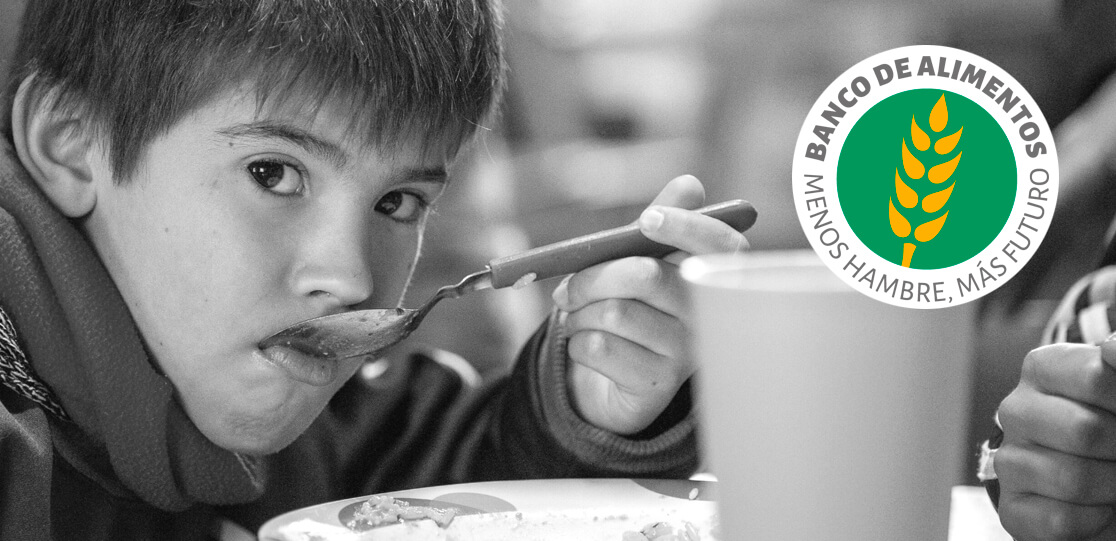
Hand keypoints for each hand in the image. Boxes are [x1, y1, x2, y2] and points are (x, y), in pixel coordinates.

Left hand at [551, 175, 748, 434]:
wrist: (614, 378)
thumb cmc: (633, 307)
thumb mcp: (642, 260)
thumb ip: (662, 222)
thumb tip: (690, 184)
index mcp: (711, 278)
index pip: (721, 246)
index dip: (686, 226)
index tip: (647, 219)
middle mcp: (707, 316)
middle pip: (645, 276)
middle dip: (591, 277)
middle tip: (566, 289)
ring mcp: (686, 353)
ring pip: (615, 313)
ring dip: (579, 313)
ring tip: (578, 318)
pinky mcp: (656, 384)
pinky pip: (599, 347)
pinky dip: (577, 341)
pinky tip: (586, 346)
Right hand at [996, 339, 1115, 539]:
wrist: (1110, 485)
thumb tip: (1114, 348)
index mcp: (1044, 368)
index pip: (1094, 376)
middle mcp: (1016, 410)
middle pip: (1084, 432)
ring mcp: (1009, 460)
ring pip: (1072, 480)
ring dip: (1112, 487)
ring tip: (1114, 481)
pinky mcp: (1013, 508)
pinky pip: (1060, 520)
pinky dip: (1096, 520)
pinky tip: (1098, 507)